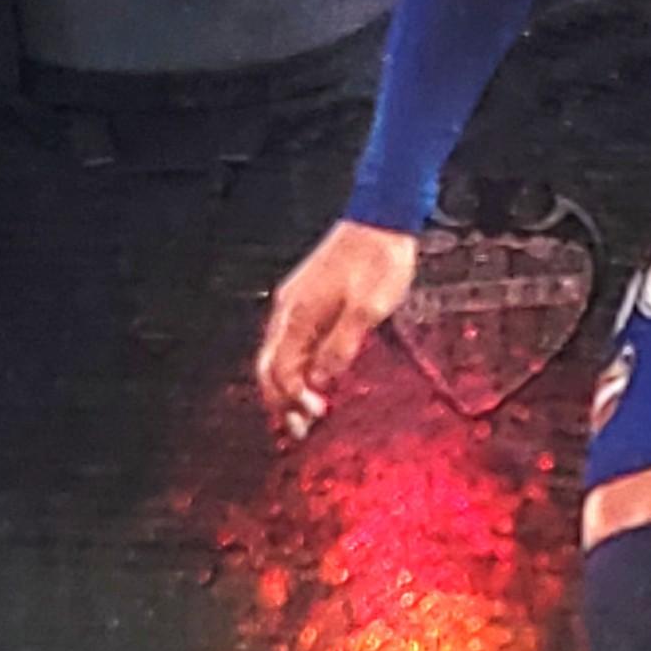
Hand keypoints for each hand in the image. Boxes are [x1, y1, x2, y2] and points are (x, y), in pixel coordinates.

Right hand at [256, 218, 418, 437]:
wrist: (380, 218)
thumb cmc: (378, 262)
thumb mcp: (367, 310)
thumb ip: (341, 347)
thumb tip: (319, 381)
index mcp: (299, 315)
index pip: (281, 371)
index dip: (293, 401)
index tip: (314, 419)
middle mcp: (288, 310)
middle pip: (270, 367)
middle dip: (281, 402)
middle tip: (299, 432)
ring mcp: (295, 302)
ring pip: (278, 355)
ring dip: (287, 387)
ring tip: (304, 413)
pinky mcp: (306, 297)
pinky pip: (290, 341)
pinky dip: (295, 366)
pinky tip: (311, 376)